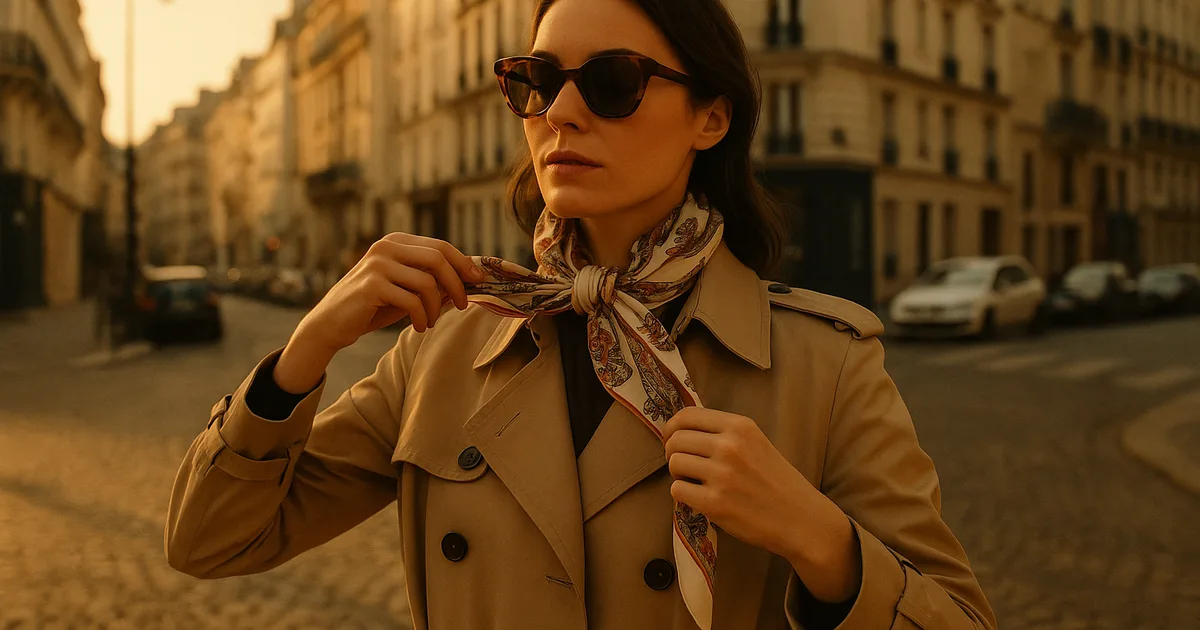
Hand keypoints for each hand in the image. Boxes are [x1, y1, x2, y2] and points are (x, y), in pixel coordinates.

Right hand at [275, 234, 483, 393]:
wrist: (330, 324)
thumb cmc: (372, 307)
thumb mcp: (404, 289)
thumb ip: (429, 280)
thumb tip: (469, 278)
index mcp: (395, 242)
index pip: (440, 246)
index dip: (463, 263)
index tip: (479, 280)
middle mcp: (386, 247)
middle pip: (438, 258)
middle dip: (457, 283)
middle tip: (463, 304)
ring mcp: (378, 264)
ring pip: (427, 282)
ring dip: (436, 307)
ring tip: (430, 321)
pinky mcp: (372, 286)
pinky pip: (412, 301)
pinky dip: (422, 317)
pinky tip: (419, 326)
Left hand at [662, 407, 860, 602]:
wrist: (800, 518)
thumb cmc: (777, 481)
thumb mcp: (756, 442)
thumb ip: (724, 433)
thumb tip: (682, 430)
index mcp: (739, 426)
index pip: (688, 416)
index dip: (672, 428)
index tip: (672, 439)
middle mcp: (728, 446)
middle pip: (676, 439)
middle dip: (673, 453)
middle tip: (684, 466)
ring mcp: (721, 474)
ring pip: (674, 463)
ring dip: (678, 474)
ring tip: (694, 482)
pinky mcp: (714, 503)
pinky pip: (677, 490)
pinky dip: (683, 495)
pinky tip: (698, 498)